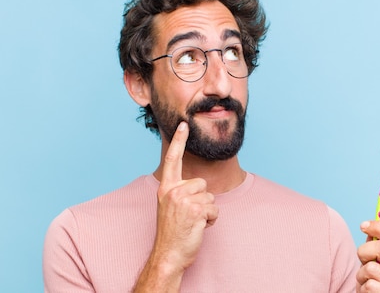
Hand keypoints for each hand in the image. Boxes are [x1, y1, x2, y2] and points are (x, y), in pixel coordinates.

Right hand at [151, 122, 218, 269]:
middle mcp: (172, 191)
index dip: (179, 141)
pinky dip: (211, 220)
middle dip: (202, 200)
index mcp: (165, 188)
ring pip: (210, 196)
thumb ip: (179, 192)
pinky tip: (198, 227)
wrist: (169, 254)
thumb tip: (197, 185)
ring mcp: (183, 200)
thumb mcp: (169, 207)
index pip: (172, 159)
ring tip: (192, 222)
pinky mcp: (195, 209)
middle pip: (202, 183)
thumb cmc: (172, 233)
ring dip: (207, 211)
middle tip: (188, 216)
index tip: (183, 124)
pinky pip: (214, 209)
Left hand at [356, 221, 379, 291]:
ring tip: (366, 279)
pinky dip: (363, 286)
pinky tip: (369, 290)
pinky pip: (369, 284)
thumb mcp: (375, 259)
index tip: (363, 225)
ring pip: (371, 267)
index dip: (379, 227)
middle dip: (365, 250)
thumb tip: (368, 226)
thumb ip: (375, 243)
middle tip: (362, 258)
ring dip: (361, 273)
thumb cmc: (375, 278)